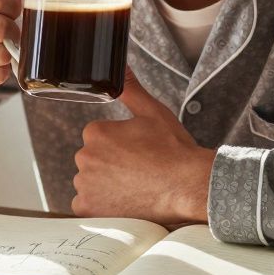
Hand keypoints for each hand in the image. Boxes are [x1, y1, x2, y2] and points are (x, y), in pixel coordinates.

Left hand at [71, 69, 215, 224]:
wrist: (189, 186)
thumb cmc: (174, 150)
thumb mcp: (153, 112)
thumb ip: (130, 89)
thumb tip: (120, 66)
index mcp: (95, 132)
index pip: (100, 137)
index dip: (121, 145)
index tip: (139, 152)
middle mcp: (84, 157)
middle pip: (94, 160)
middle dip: (112, 165)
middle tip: (140, 170)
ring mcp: (85, 185)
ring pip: (91, 182)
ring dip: (106, 185)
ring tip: (135, 187)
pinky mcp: (88, 209)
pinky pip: (87, 205)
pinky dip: (102, 206)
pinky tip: (125, 202)